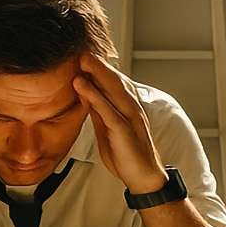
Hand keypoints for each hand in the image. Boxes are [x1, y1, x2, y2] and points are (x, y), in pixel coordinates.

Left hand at [74, 52, 167, 194]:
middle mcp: (131, 107)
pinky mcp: (124, 130)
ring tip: (81, 58)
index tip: (84, 55)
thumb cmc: (126, 155)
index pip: (113, 82)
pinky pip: (107, 109)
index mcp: (127, 107)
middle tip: (82, 48)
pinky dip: (94, 95)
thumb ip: (99, 112)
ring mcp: (129, 117)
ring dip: (96, 72)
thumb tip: (86, 96)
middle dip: (98, 64)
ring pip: (112, 89)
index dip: (100, 68)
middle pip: (114, 80)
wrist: (143, 178)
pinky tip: (81, 84)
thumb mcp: (107, 129)